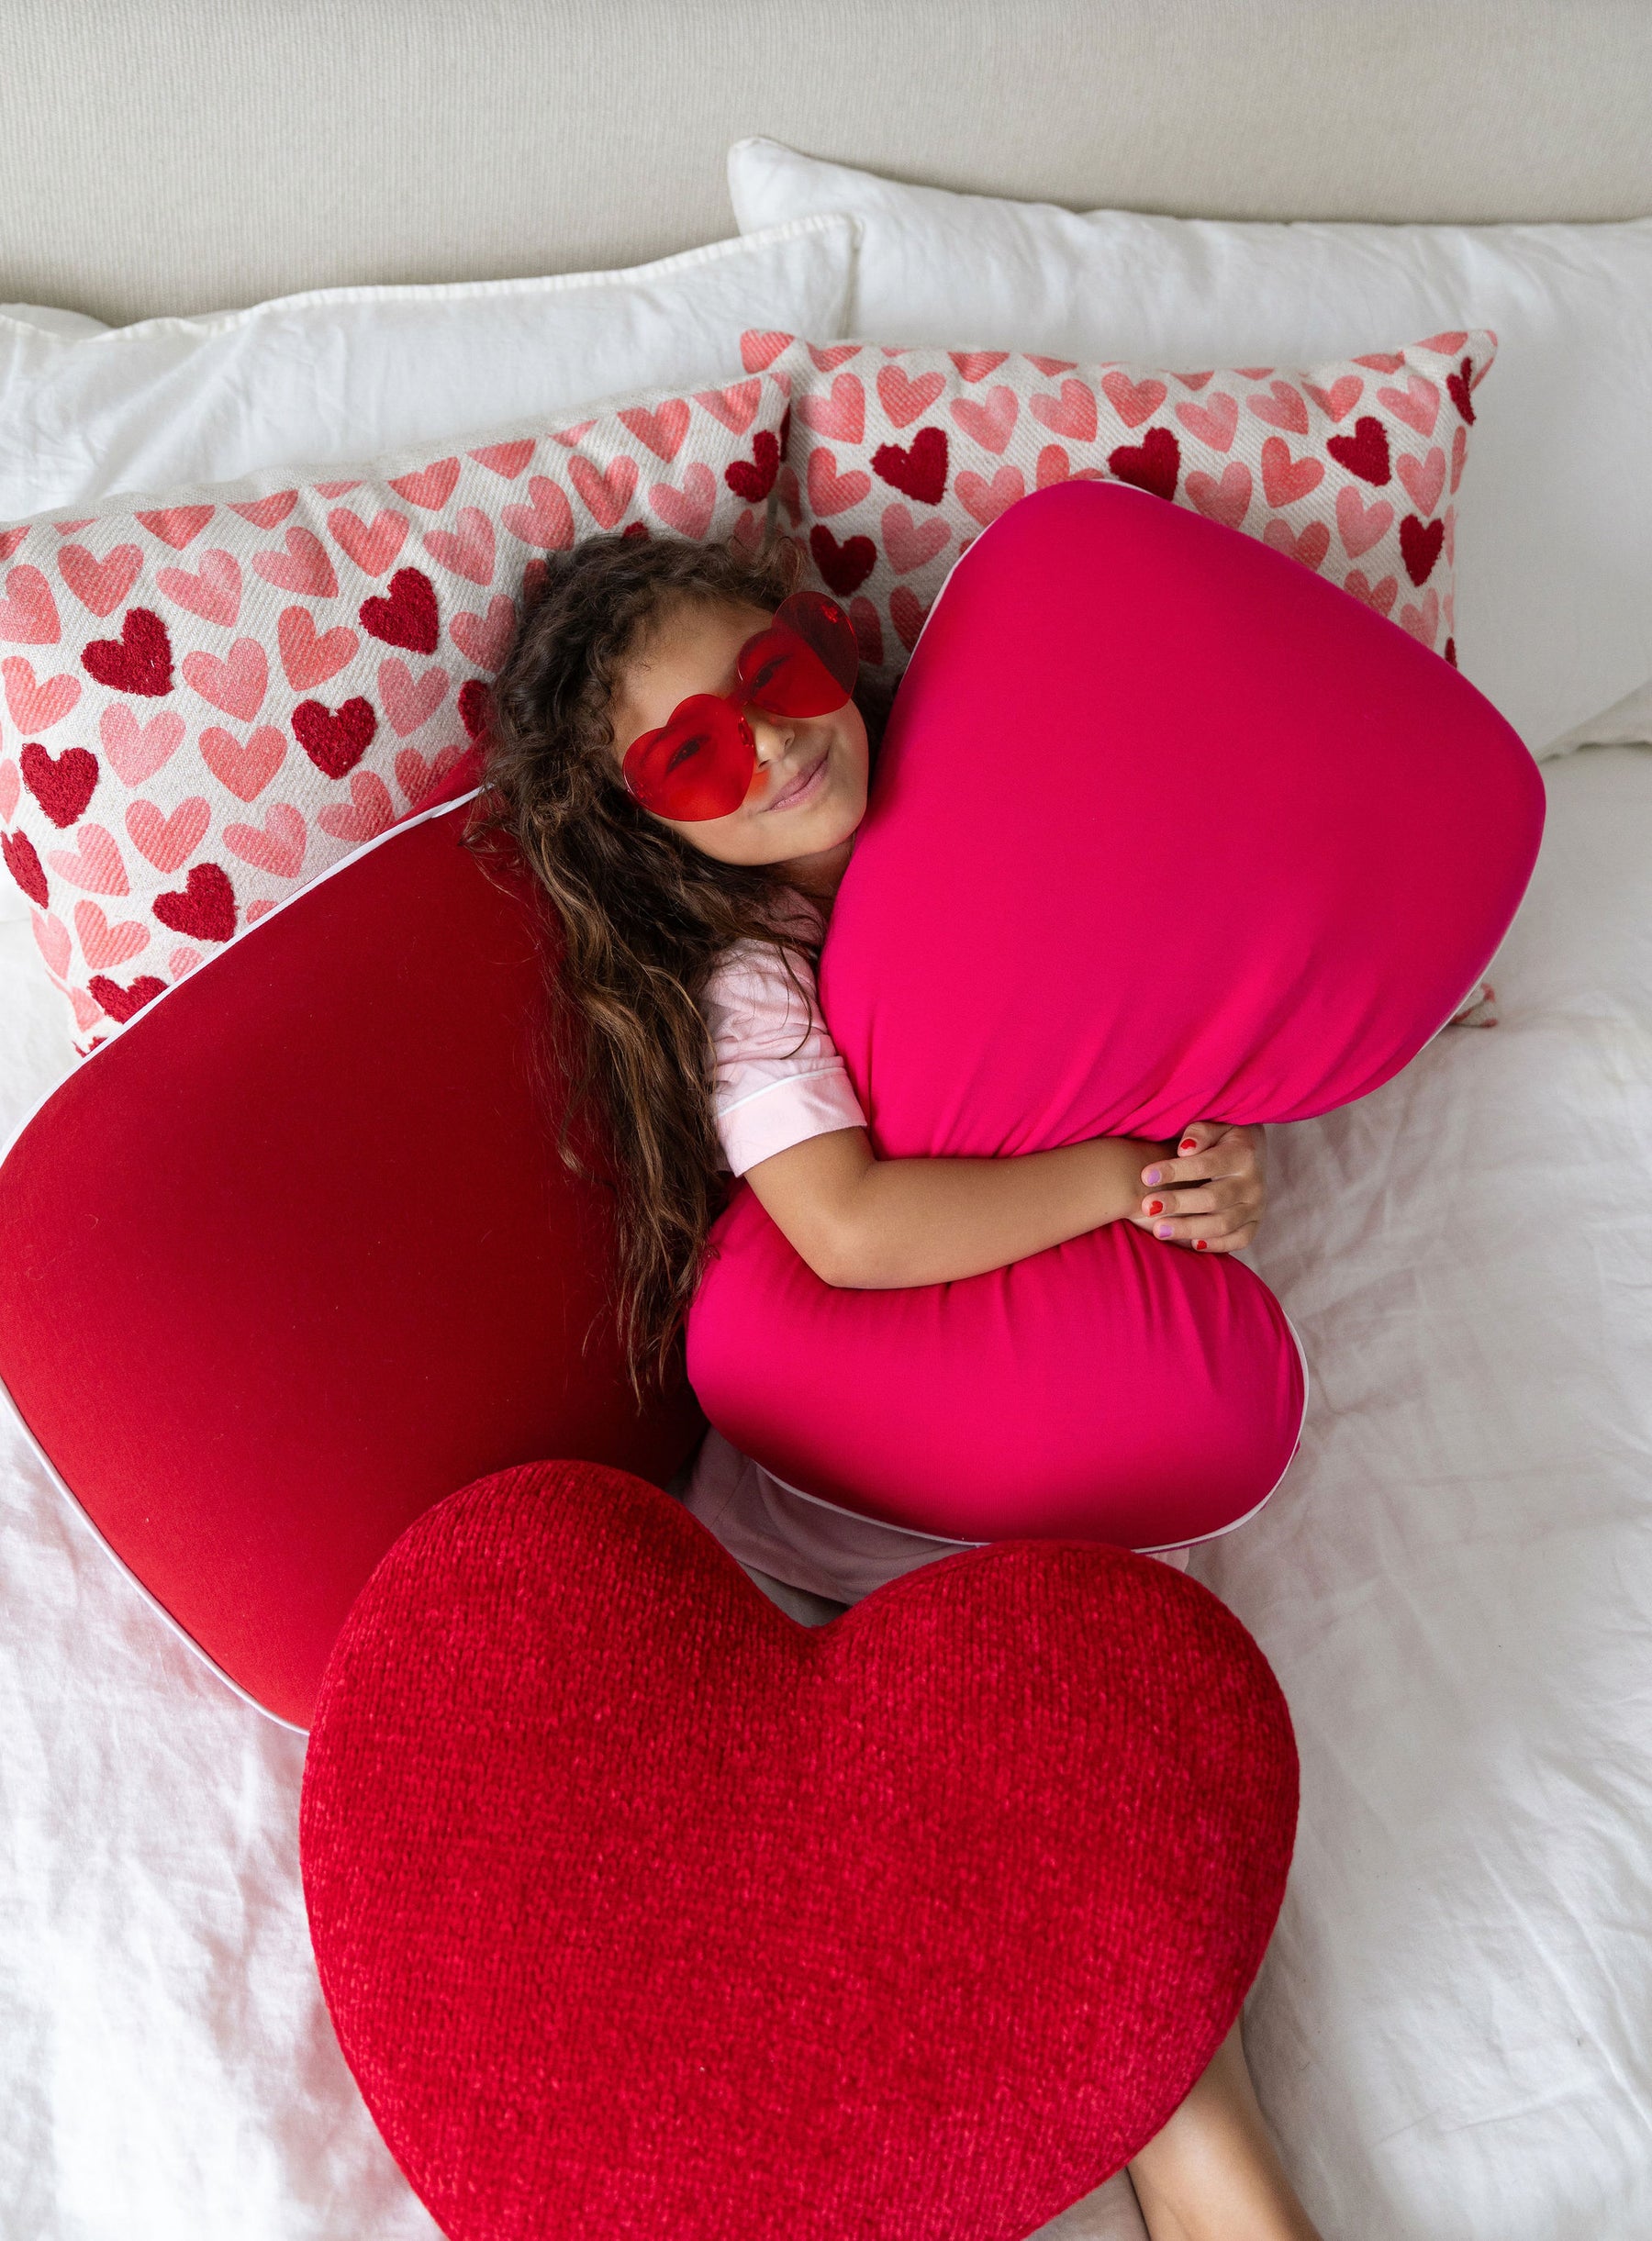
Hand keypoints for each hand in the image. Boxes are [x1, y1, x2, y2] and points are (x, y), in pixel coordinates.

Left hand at [1126, 1121, 1266, 1253]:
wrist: (1253, 1151)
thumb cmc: (1221, 1137)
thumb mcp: (1215, 1124)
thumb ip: (1200, 1133)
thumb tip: (1185, 1149)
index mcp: (1243, 1154)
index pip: (1206, 1164)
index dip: (1175, 1171)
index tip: (1146, 1176)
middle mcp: (1253, 1183)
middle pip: (1213, 1198)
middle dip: (1178, 1203)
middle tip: (1147, 1206)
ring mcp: (1255, 1206)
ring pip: (1223, 1224)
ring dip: (1189, 1228)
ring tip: (1159, 1230)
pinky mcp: (1254, 1223)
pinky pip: (1239, 1240)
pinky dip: (1217, 1244)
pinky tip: (1192, 1244)